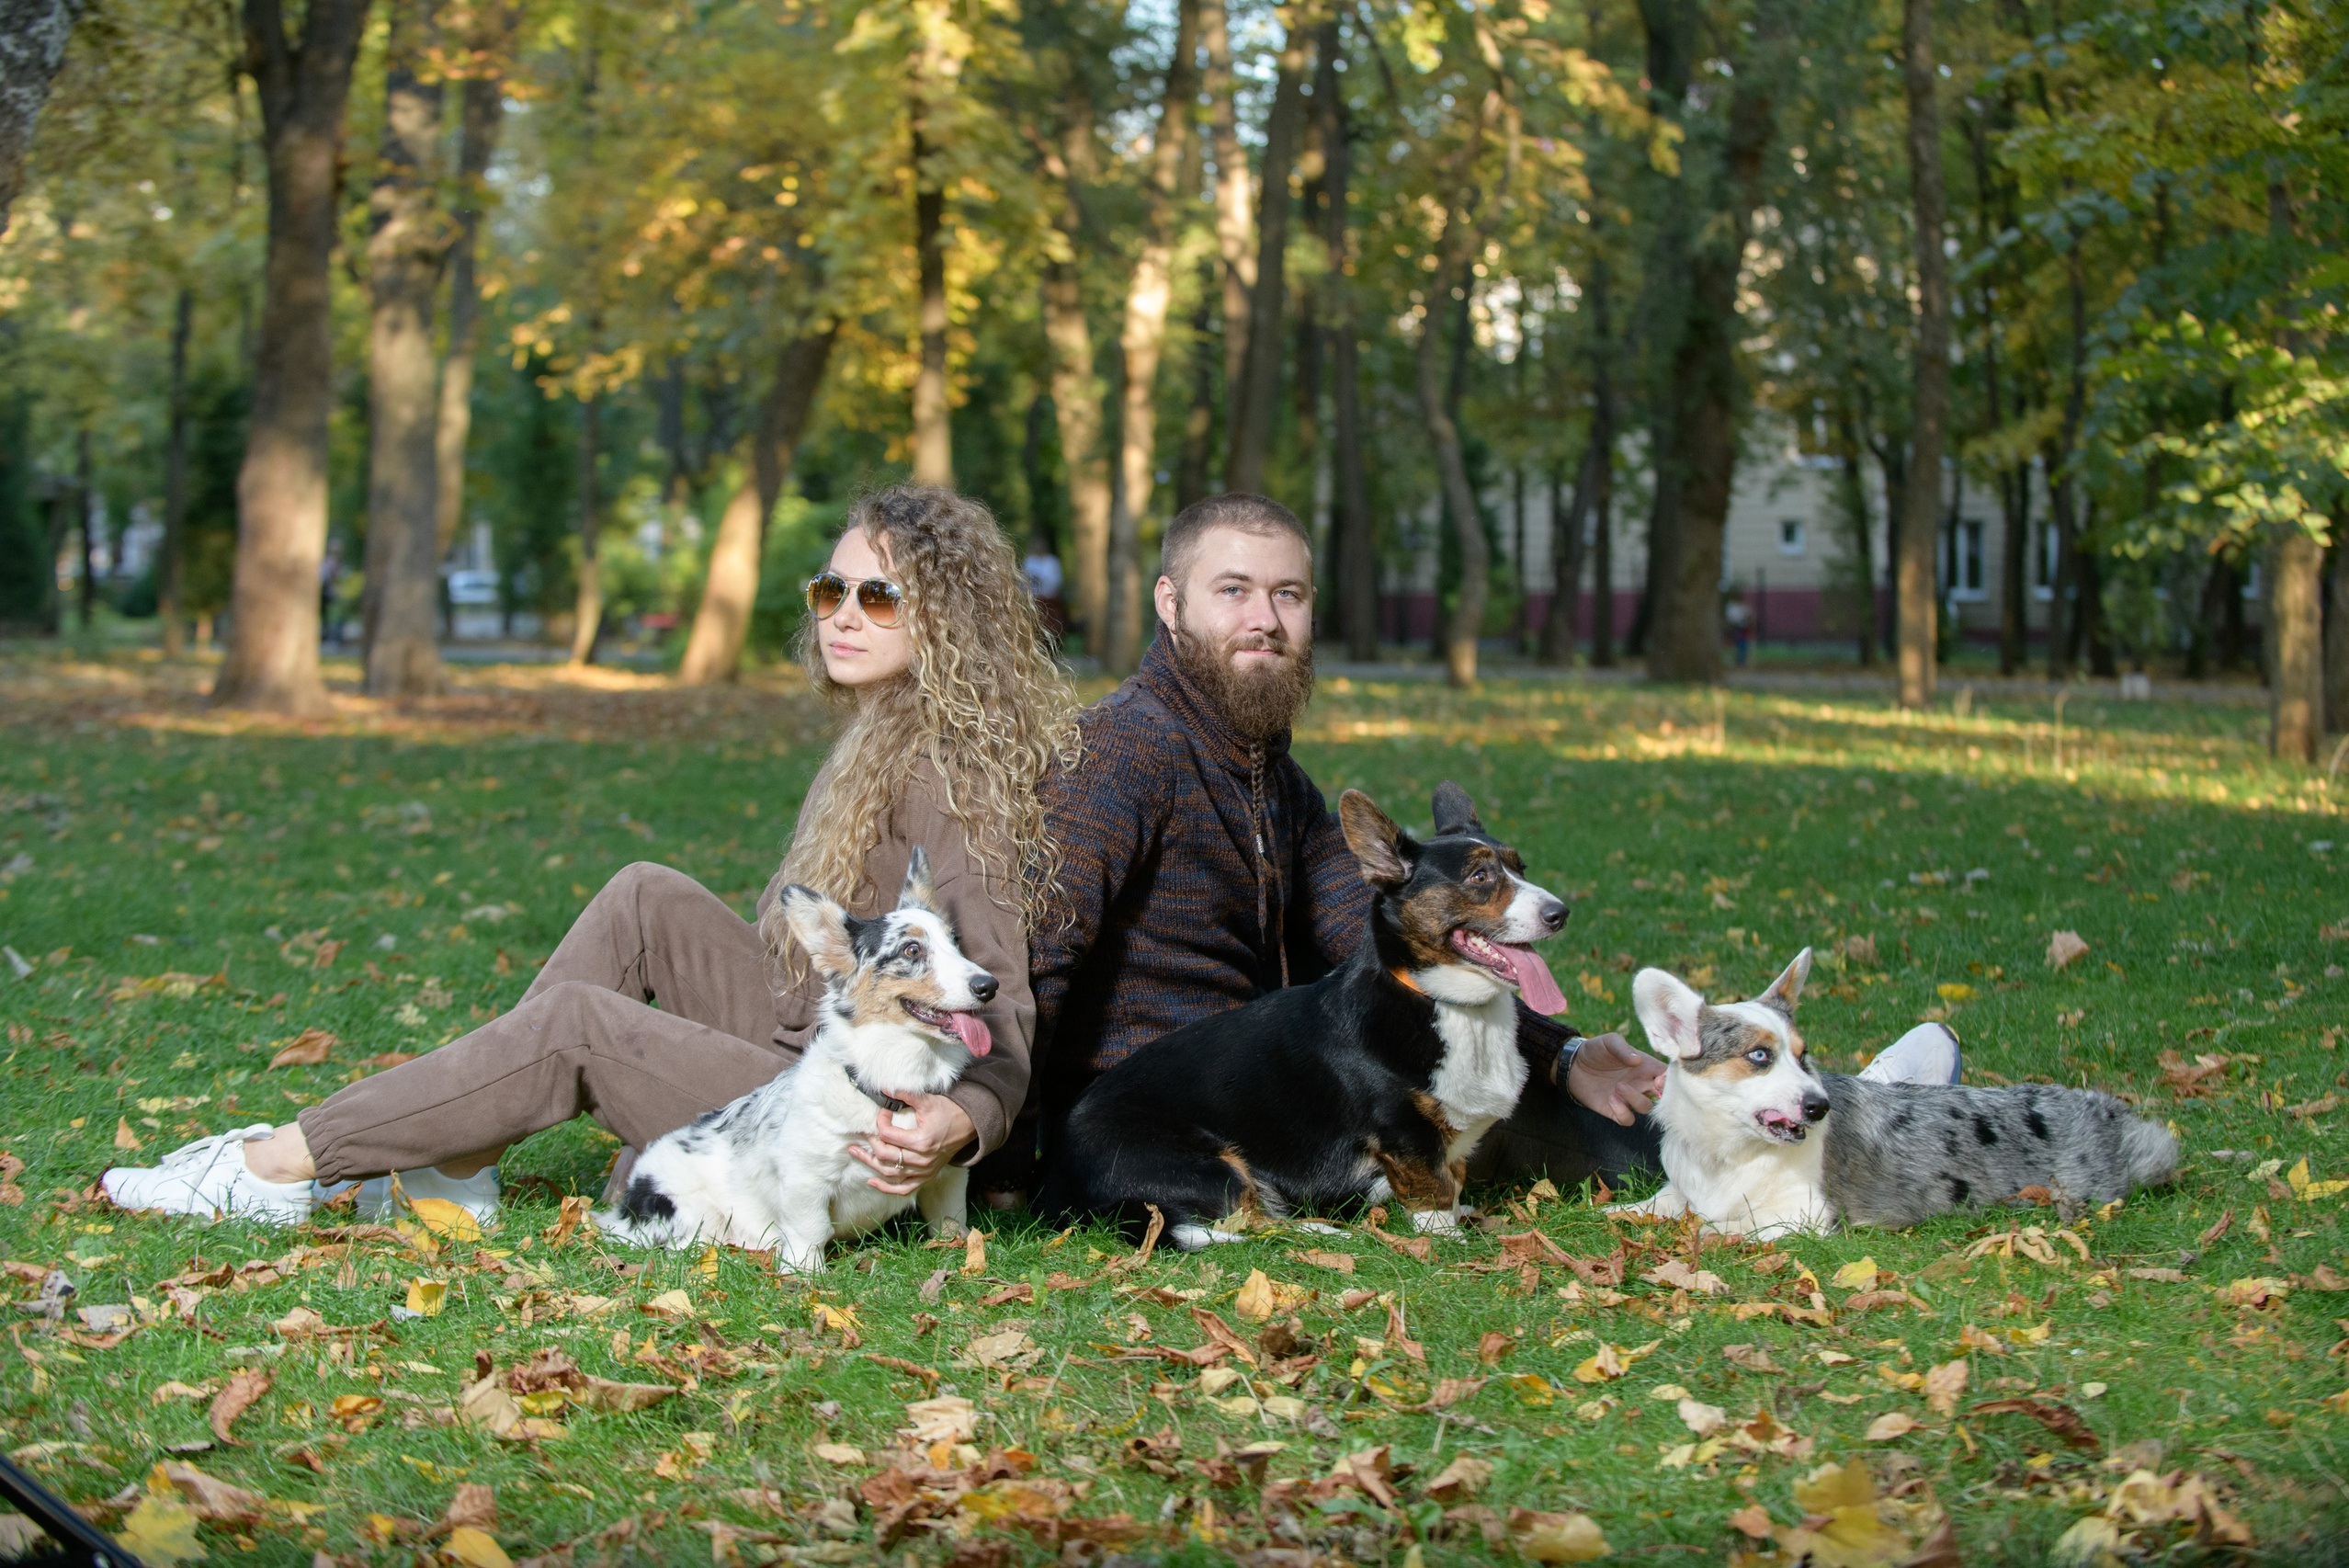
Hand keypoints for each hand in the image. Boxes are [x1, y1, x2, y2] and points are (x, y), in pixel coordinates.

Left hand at [851, 1092, 976, 1194]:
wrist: (969, 1125)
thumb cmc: (949, 1111)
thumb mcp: (928, 1100)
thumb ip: (905, 1094)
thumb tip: (883, 1087)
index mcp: (921, 1141)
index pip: (888, 1135)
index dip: (881, 1122)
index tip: (883, 1113)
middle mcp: (922, 1160)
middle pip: (886, 1156)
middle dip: (871, 1143)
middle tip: (864, 1133)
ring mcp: (924, 1171)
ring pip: (890, 1173)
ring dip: (870, 1164)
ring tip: (855, 1152)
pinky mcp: (927, 1177)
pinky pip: (904, 1189)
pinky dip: (887, 1188)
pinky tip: (872, 1181)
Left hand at [1566, 1031, 1664, 1125]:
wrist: (1573, 1064)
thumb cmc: (1596, 1050)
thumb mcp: (1609, 1042)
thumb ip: (1622, 1048)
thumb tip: (1637, 1060)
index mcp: (1645, 1067)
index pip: (1668, 1076)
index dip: (1670, 1080)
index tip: (1659, 1078)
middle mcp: (1641, 1084)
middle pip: (1663, 1096)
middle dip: (1662, 1095)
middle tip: (1650, 1085)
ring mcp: (1629, 1098)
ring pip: (1646, 1108)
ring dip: (1635, 1100)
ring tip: (1618, 1087)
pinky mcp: (1615, 1110)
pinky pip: (1627, 1119)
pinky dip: (1623, 1112)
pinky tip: (1611, 1099)